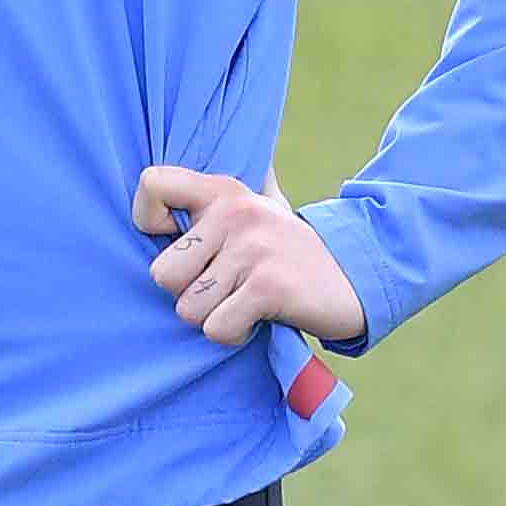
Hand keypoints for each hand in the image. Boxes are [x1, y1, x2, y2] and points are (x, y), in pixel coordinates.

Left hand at [133, 162, 365, 349]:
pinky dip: (234, 335)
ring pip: (188, 309)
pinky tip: (255, 319)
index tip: (176, 239)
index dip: (148, 219)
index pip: (152, 184)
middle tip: (223, 288)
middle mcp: (235, 213)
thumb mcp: (260, 207)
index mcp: (223, 190)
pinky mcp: (268, 286)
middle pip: (162, 273)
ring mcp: (252, 249)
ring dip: (213, 318)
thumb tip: (181, 170)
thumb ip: (220, 193)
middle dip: (187, 294)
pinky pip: (217, 328)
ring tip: (243, 302)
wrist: (358, 275)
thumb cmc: (290, 250)